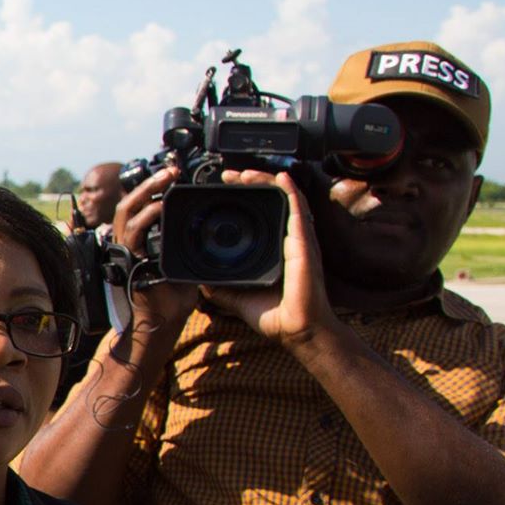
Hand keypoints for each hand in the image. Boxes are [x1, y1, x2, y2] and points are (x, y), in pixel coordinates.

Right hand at [110, 167, 199, 331]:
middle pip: (132, 201)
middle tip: (171, 170)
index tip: (174, 173)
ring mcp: (126, 248)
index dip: (154, 187)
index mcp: (141, 238)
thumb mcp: (185, 260)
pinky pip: (134, 232)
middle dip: (150, 182)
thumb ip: (188, 241)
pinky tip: (161, 206)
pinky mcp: (128, 258)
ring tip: (166, 178)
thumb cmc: (174, 295)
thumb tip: (207, 224)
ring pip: (127, 210)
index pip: (142, 205)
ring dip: (146, 191)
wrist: (163, 320)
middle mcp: (130, 240)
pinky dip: (146, 217)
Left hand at [199, 171, 338, 349]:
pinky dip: (291, 191)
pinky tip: (280, 178)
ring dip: (265, 181)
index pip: (261, 214)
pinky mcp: (304, 242)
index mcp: (274, 250)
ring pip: (284, 198)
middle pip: (272, 199)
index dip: (245, 197)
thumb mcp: (237, 297)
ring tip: (245, 173)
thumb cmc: (275, 316)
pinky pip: (299, 209)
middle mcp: (287, 240)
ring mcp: (297, 239)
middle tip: (229, 176)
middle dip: (251, 183)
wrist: (295, 330)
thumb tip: (201, 281)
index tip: (225, 189)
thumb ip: (220, 288)